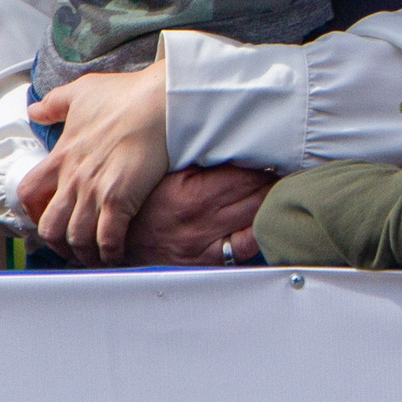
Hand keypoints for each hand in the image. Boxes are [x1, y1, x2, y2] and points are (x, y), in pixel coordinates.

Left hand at [19, 63, 169, 264]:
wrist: (158, 102)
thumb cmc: (124, 95)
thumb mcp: (81, 91)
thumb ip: (54, 103)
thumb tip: (34, 110)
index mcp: (62, 155)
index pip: (29, 193)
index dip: (33, 210)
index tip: (45, 215)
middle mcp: (73, 178)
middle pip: (49, 226)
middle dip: (57, 242)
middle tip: (70, 246)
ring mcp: (95, 191)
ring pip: (76, 238)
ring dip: (83, 253)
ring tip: (94, 256)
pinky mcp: (119, 199)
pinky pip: (107, 239)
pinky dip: (109, 253)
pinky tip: (116, 254)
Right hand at [118, 164, 273, 265]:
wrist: (121, 239)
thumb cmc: (144, 201)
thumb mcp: (169, 173)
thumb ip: (200, 160)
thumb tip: (231, 141)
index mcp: (193, 193)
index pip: (246, 175)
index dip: (264, 164)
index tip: (273, 156)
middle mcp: (202, 220)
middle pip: (257, 196)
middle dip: (272, 181)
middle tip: (281, 171)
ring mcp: (206, 243)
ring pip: (255, 219)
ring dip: (269, 203)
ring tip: (275, 191)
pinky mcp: (206, 260)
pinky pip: (242, 249)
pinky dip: (258, 234)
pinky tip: (264, 221)